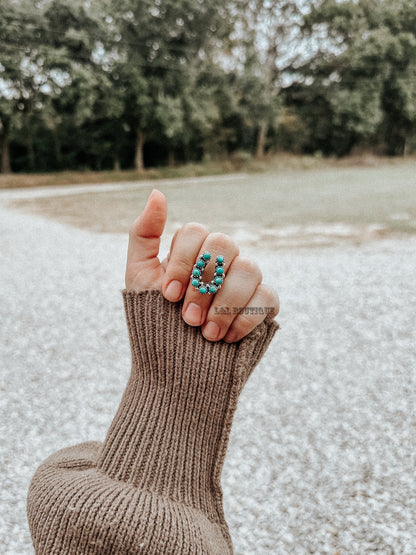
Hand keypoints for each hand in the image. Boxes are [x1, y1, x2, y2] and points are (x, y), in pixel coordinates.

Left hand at [125, 189, 278, 341]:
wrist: (174, 373)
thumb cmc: (153, 324)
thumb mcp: (139, 278)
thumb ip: (144, 234)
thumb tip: (157, 192)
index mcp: (192, 252)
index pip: (196, 232)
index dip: (182, 262)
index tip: (168, 296)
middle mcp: (220, 262)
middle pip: (225, 244)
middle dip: (203, 285)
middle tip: (188, 318)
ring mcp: (243, 283)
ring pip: (249, 268)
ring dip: (224, 304)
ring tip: (206, 334)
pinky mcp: (262, 306)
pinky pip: (267, 297)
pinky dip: (245, 319)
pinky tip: (225, 339)